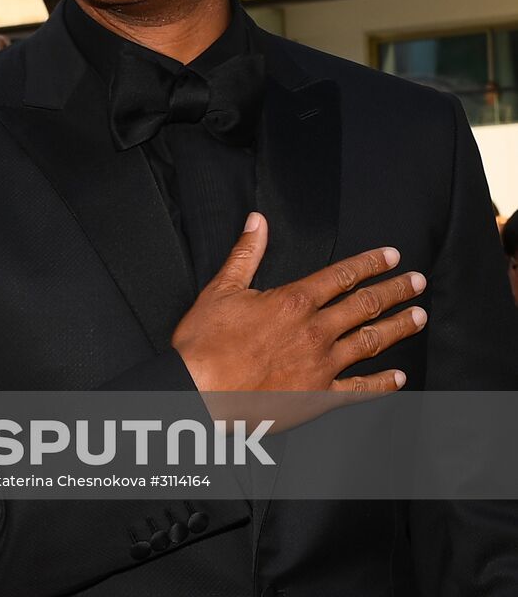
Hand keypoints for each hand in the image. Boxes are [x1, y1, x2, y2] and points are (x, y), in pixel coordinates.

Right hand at [172, 213, 426, 399]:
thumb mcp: (220, 289)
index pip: (341, 275)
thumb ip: (245, 254)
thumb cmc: (204, 342)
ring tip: (419, 317)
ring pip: (370, 342)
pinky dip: (382, 384)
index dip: (369, 263)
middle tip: (418, 282)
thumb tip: (258, 222)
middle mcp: (315, 331)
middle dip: (395, 291)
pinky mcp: (319, 397)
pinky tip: (398, 377)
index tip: (392, 256)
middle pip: (365, 305)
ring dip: (399, 327)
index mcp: (293, 302)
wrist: (200, 392)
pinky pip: (359, 390)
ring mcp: (321, 366)